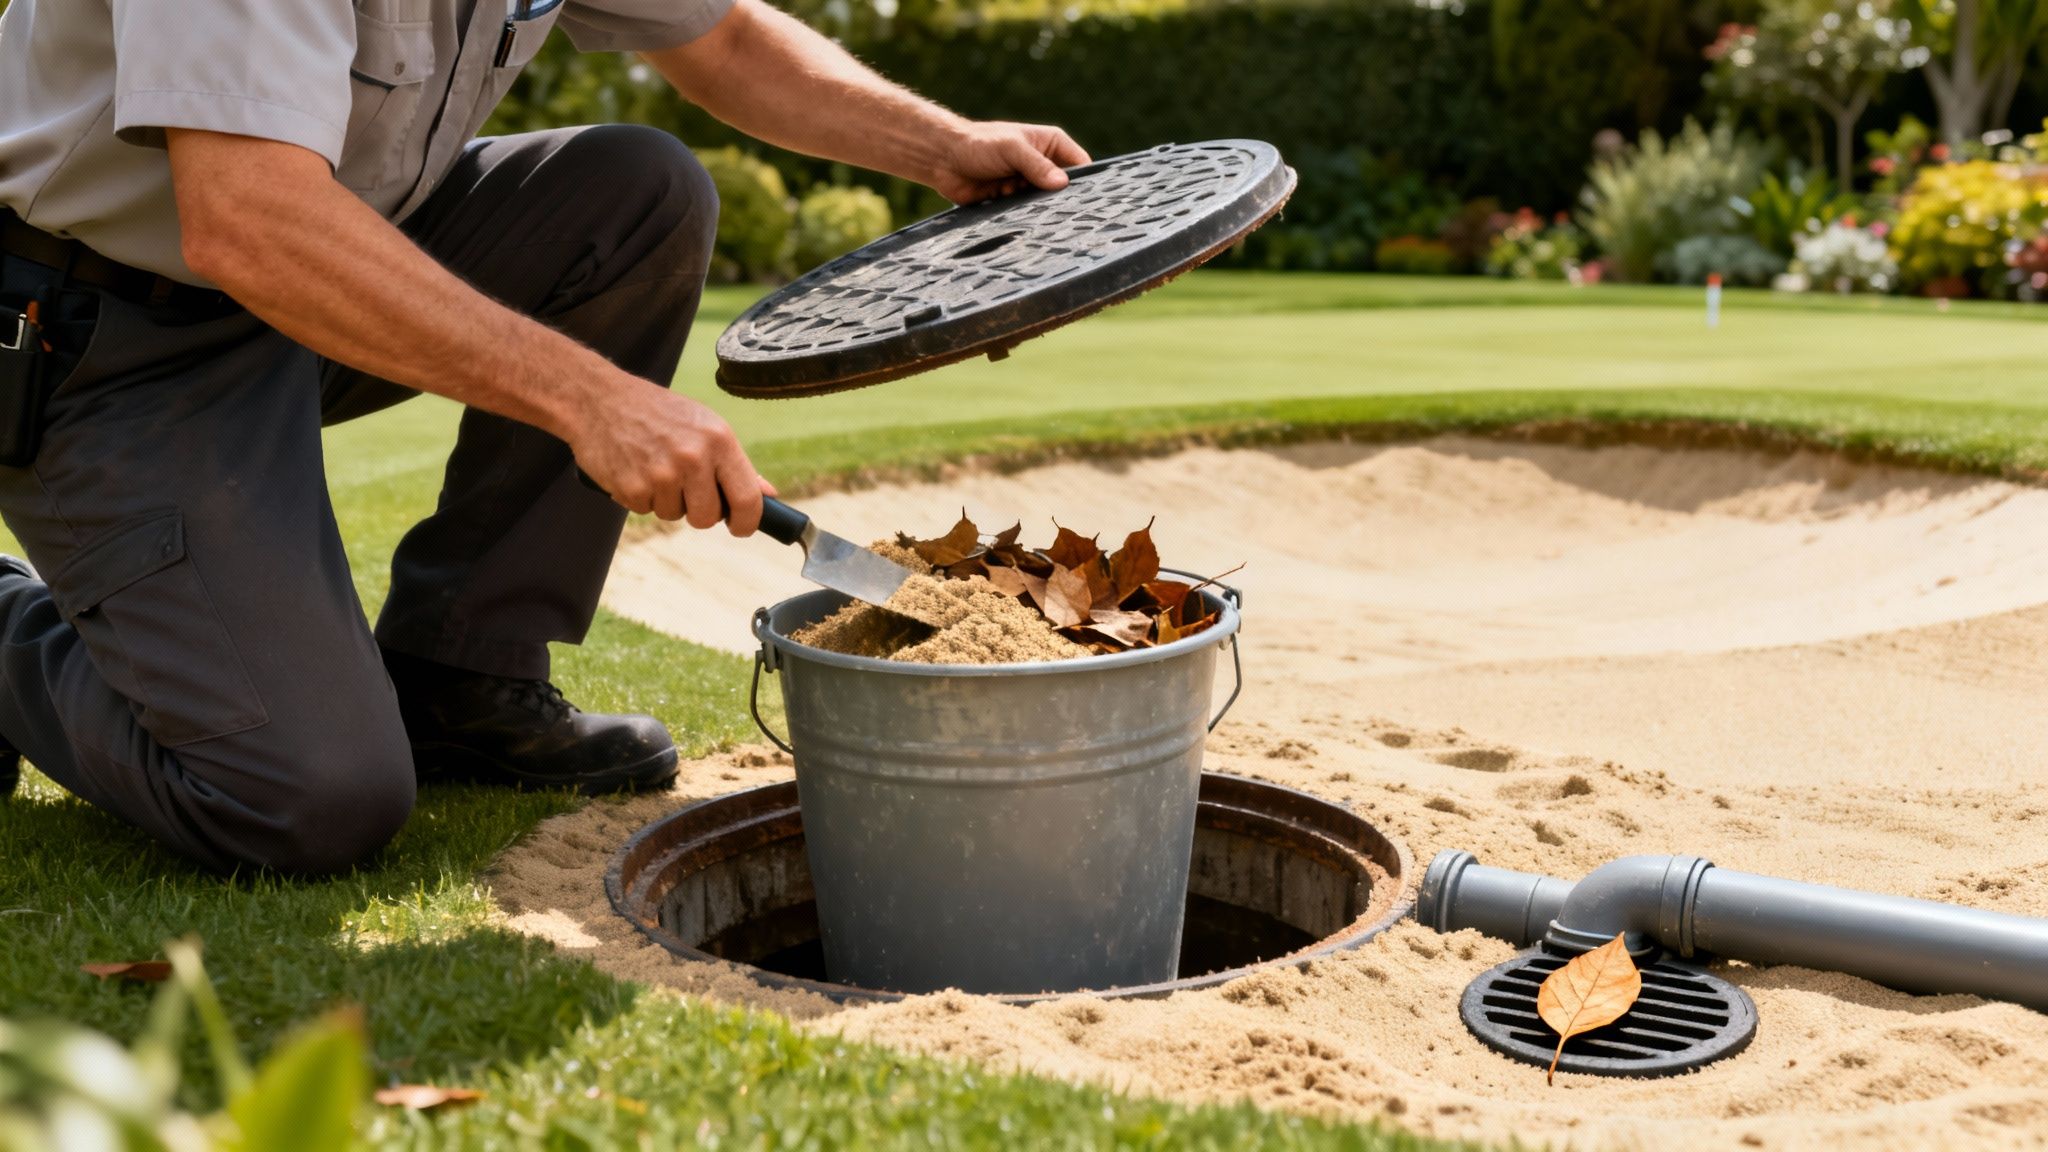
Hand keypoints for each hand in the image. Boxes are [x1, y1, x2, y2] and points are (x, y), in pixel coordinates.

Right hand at [569, 376, 775, 534]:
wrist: (599, 399)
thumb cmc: (658, 412)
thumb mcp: (705, 426)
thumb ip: (736, 464)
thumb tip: (768, 494)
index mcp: (719, 440)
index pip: (747, 498)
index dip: (747, 522)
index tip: (740, 527)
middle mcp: (693, 457)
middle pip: (708, 517)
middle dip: (698, 511)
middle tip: (684, 488)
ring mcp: (661, 474)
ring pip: (675, 515)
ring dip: (666, 501)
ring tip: (655, 467)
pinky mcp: (632, 488)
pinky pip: (646, 510)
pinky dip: (641, 497)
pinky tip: (635, 468)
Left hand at [929, 121, 1089, 204]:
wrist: (943, 159)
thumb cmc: (978, 143)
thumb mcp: (1012, 149)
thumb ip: (1037, 165)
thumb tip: (1063, 184)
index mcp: (1050, 144)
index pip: (1079, 164)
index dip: (1083, 181)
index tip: (1086, 198)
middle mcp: (1042, 165)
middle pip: (1062, 188)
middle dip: (1057, 198)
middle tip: (1052, 206)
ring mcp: (1027, 184)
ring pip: (1043, 203)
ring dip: (1034, 206)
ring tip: (1016, 197)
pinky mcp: (1012, 201)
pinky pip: (1025, 213)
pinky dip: (1019, 214)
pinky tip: (1007, 207)